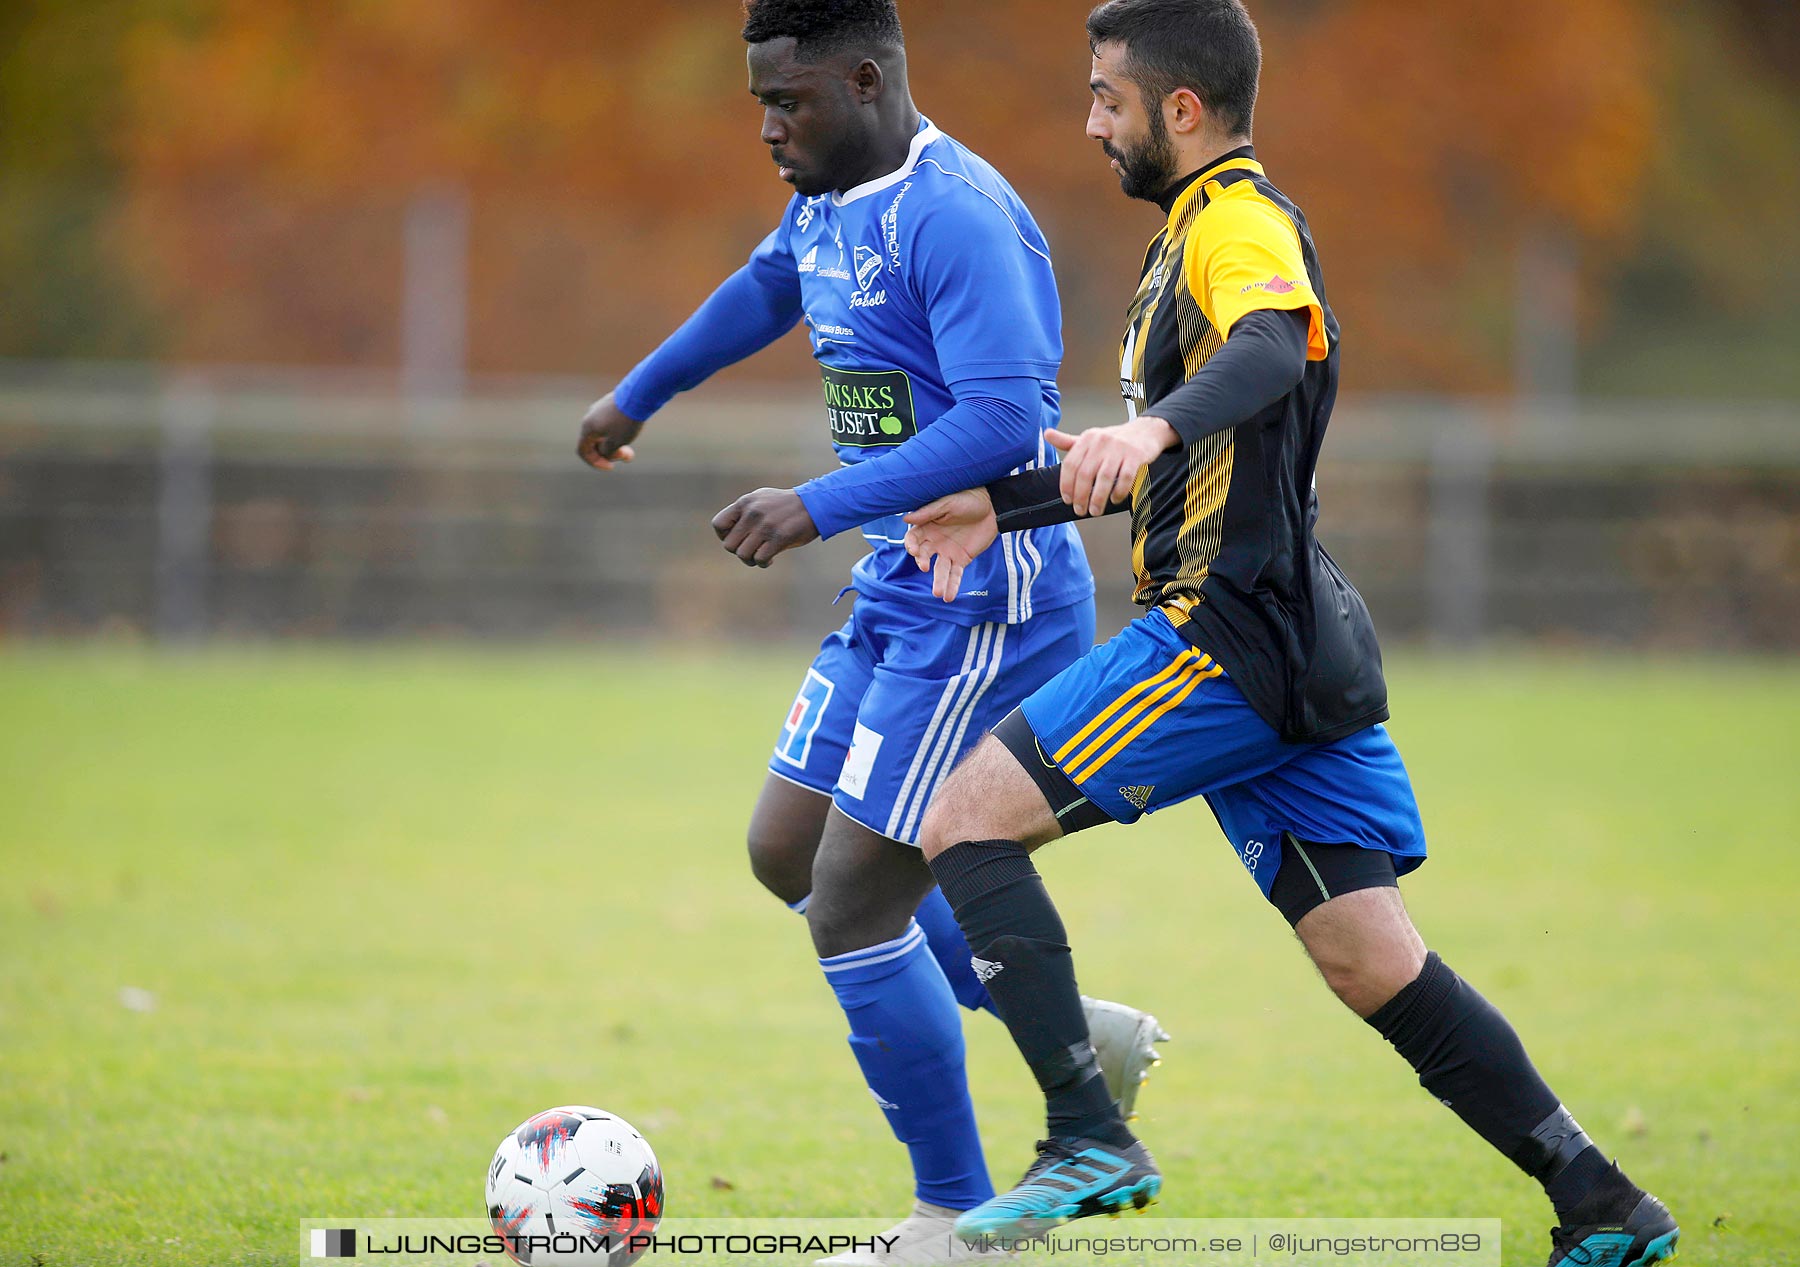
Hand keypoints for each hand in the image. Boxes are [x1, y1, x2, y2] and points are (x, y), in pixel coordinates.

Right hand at [576, 392, 644, 470]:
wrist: (638, 395)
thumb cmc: (625, 421)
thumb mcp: (616, 442)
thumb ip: (606, 452)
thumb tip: (604, 453)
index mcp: (587, 427)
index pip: (583, 450)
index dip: (594, 462)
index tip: (611, 467)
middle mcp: (590, 417)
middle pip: (594, 442)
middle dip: (609, 453)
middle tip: (627, 456)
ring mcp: (599, 409)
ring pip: (603, 433)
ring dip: (615, 443)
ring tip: (630, 447)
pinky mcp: (610, 404)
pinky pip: (609, 423)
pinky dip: (617, 432)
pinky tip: (630, 432)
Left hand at [712, 488, 819, 567]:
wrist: (815, 504)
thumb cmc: (786, 505)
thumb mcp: (761, 499)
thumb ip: (743, 511)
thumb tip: (726, 531)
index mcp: (745, 502)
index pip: (718, 524)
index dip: (724, 536)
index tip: (738, 538)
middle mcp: (752, 513)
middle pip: (729, 545)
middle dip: (739, 551)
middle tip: (752, 550)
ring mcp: (765, 526)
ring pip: (742, 554)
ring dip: (750, 560)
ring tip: (760, 556)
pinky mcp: (779, 538)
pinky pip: (760, 559)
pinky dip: (763, 563)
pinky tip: (771, 559)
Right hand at [902, 489, 996, 602]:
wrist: (991, 506)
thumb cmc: (967, 499)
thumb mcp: (948, 503)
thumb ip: (928, 512)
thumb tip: (906, 518)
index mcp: (927, 526)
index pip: (913, 539)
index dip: (911, 545)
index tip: (915, 551)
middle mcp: (934, 542)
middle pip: (923, 556)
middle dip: (922, 562)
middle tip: (924, 566)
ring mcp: (947, 552)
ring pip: (939, 570)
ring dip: (938, 581)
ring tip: (938, 593)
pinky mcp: (961, 559)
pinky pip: (955, 575)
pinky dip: (952, 586)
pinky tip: (949, 597)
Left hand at [1046, 417, 1178, 516]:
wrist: (1145, 431)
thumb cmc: (1115, 439)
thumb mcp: (1090, 438)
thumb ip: (1068, 442)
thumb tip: (1047, 434)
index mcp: (1087, 439)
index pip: (1071, 465)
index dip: (1066, 485)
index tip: (1067, 499)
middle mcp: (1101, 442)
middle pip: (1085, 474)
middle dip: (1081, 496)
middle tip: (1080, 510)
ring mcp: (1119, 449)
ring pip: (1104, 478)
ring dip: (1098, 498)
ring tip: (1095, 510)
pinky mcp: (1136, 456)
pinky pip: (1125, 478)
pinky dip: (1118, 492)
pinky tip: (1114, 499)